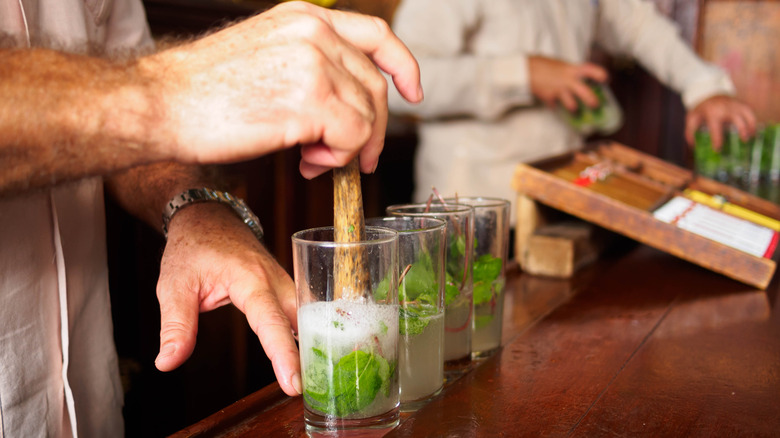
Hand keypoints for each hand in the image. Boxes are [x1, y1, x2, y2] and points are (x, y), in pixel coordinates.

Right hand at [144, 1, 422, 178]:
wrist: (158, 104)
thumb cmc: (201, 93)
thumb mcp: (264, 58)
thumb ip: (309, 69)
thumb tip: (344, 111)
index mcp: (304, 18)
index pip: (376, 35)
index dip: (403, 66)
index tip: (413, 93)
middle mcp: (314, 32)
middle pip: (375, 86)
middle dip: (372, 130)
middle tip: (352, 159)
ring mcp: (315, 63)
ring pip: (366, 116)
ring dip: (347, 148)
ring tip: (312, 160)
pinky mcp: (311, 99)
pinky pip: (352, 137)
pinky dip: (337, 159)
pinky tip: (306, 163)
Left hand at [154, 203, 300, 395]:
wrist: (208, 218)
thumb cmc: (192, 248)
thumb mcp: (174, 285)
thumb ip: (176, 326)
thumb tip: (168, 362)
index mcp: (250, 278)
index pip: (271, 321)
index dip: (282, 354)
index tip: (293, 382)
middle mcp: (275, 280)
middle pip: (300, 322)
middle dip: (308, 355)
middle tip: (308, 389)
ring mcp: (285, 283)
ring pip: (307, 318)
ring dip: (312, 345)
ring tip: (315, 379)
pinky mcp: (286, 288)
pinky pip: (303, 314)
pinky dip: (307, 335)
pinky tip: (311, 357)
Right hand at [528, 56, 608, 110]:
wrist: (525, 70)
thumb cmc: (543, 65)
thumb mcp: (561, 65)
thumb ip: (570, 72)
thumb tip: (580, 80)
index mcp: (571, 69)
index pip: (590, 70)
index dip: (600, 74)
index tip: (606, 79)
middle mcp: (567, 80)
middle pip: (584, 92)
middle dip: (592, 100)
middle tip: (596, 105)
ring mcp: (558, 90)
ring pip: (571, 104)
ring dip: (574, 108)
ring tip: (575, 110)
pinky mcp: (549, 98)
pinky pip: (555, 106)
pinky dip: (555, 106)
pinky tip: (553, 104)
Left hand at [685, 95, 756, 149]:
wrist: (708, 93)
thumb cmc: (701, 109)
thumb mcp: (692, 118)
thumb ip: (690, 131)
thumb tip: (693, 145)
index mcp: (712, 113)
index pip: (716, 129)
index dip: (717, 140)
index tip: (718, 149)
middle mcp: (725, 109)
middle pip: (737, 120)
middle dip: (742, 130)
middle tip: (744, 141)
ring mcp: (735, 105)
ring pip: (747, 115)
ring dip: (751, 126)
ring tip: (751, 136)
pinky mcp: (741, 104)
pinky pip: (750, 112)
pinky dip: (753, 121)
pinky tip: (753, 130)